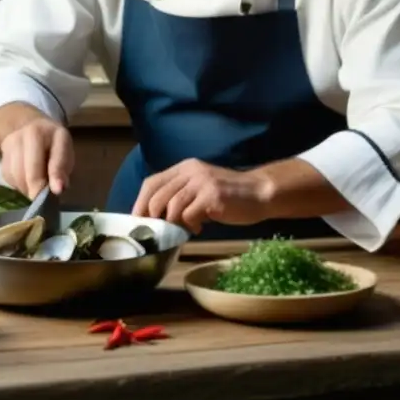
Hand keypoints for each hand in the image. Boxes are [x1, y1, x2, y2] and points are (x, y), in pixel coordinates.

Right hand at [0, 117, 73, 198]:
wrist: (32, 127)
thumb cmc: (54, 146)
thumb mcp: (66, 154)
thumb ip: (62, 170)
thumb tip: (58, 189)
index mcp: (55, 133)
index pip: (56, 156)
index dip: (56, 175)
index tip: (57, 191)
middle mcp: (32, 132)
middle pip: (31, 167)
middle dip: (36, 188)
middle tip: (40, 201)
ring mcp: (15, 140)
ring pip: (16, 173)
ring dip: (25, 188)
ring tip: (34, 190)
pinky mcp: (3, 150)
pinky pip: (7, 175)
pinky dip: (16, 184)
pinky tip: (24, 182)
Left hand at [132, 158, 272, 233]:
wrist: (260, 192)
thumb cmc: (230, 196)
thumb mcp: (201, 188)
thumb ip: (181, 196)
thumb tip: (156, 218)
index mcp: (184, 168)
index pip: (151, 183)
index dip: (140, 203)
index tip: (138, 221)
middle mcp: (190, 171)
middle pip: (157, 196)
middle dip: (154, 218)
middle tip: (161, 231)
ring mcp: (201, 182)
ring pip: (171, 206)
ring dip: (174, 223)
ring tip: (186, 228)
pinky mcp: (212, 195)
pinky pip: (188, 215)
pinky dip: (189, 226)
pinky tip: (199, 228)